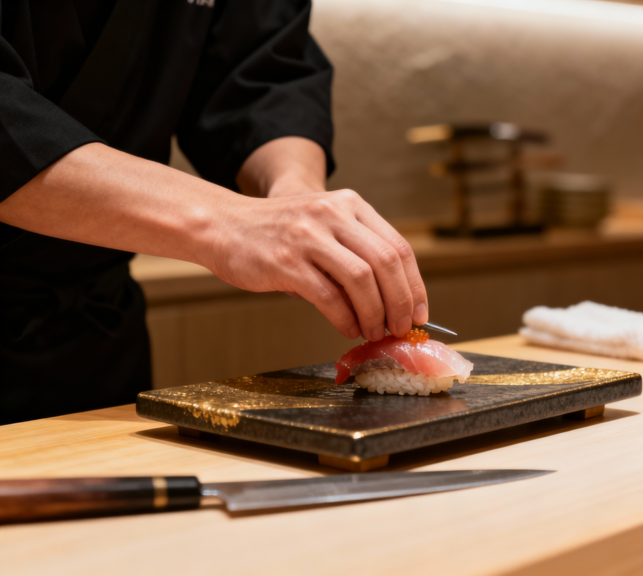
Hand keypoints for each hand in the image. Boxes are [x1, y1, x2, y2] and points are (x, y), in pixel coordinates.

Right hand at [208, 189, 428, 340]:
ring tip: (374, 332)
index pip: (398, 247)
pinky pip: (329, 297)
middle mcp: (333, 214)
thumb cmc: (278, 233)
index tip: (420, 312)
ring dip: (375, 314)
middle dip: (401, 303)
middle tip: (401, 328)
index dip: (415, 285)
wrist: (223, 225)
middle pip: (386, 263)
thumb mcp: (323, 227)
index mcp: (349, 205)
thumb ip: (355, 253)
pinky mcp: (286, 262)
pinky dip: (345, 319)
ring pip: (362, 281)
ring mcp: (309, 236)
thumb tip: (392, 302)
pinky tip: (347, 328)